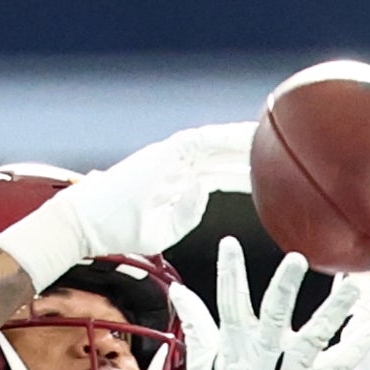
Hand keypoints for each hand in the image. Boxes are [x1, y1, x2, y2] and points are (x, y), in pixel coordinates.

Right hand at [0, 122, 253, 283]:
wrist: (85, 225)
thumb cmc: (117, 232)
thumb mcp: (162, 231)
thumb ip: (186, 214)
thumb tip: (201, 192)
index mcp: (178, 181)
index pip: (220, 172)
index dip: (245, 170)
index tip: (274, 172)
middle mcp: (176, 164)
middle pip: (223, 154)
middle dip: (252, 150)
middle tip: (284, 148)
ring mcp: (169, 157)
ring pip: (215, 143)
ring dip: (243, 140)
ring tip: (272, 137)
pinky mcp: (161, 155)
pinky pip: (199, 142)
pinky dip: (223, 139)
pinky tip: (245, 138)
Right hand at [195, 241, 364, 369]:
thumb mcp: (203, 362)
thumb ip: (196, 323)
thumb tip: (179, 292)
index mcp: (236, 344)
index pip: (230, 302)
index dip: (229, 273)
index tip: (229, 244)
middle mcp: (264, 355)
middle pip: (274, 315)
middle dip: (284, 288)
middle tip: (296, 260)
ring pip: (315, 336)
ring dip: (335, 311)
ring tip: (353, 288)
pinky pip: (338, 365)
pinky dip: (356, 346)